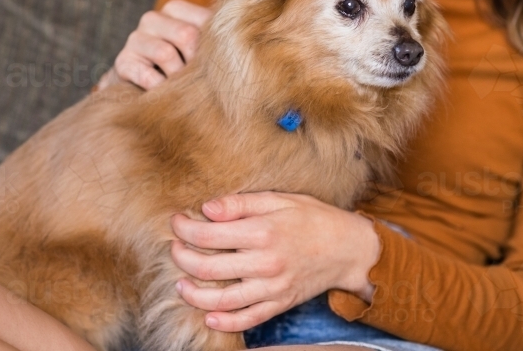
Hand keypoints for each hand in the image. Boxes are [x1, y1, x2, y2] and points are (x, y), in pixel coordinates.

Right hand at [96, 0, 211, 90]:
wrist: (143, 87)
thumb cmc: (182, 65)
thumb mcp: (199, 48)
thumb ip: (216, 40)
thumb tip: (241, 46)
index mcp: (175, 9)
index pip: (204, 19)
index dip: (215, 46)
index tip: (218, 63)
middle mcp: (152, 18)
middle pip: (186, 35)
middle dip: (196, 62)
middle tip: (202, 79)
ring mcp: (135, 39)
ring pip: (166, 54)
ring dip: (178, 77)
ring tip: (183, 87)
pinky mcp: (123, 62)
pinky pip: (147, 76)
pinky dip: (160, 89)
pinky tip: (165, 94)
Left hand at [169, 192, 379, 332]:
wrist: (348, 248)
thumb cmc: (314, 218)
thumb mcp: (280, 199)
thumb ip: (241, 204)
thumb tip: (207, 208)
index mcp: (263, 232)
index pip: (208, 235)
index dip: (184, 229)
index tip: (175, 222)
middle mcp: (264, 262)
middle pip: (207, 268)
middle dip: (182, 258)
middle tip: (174, 248)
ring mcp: (272, 287)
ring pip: (221, 300)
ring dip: (193, 295)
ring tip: (180, 284)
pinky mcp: (279, 303)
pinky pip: (247, 319)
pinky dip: (224, 321)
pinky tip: (208, 315)